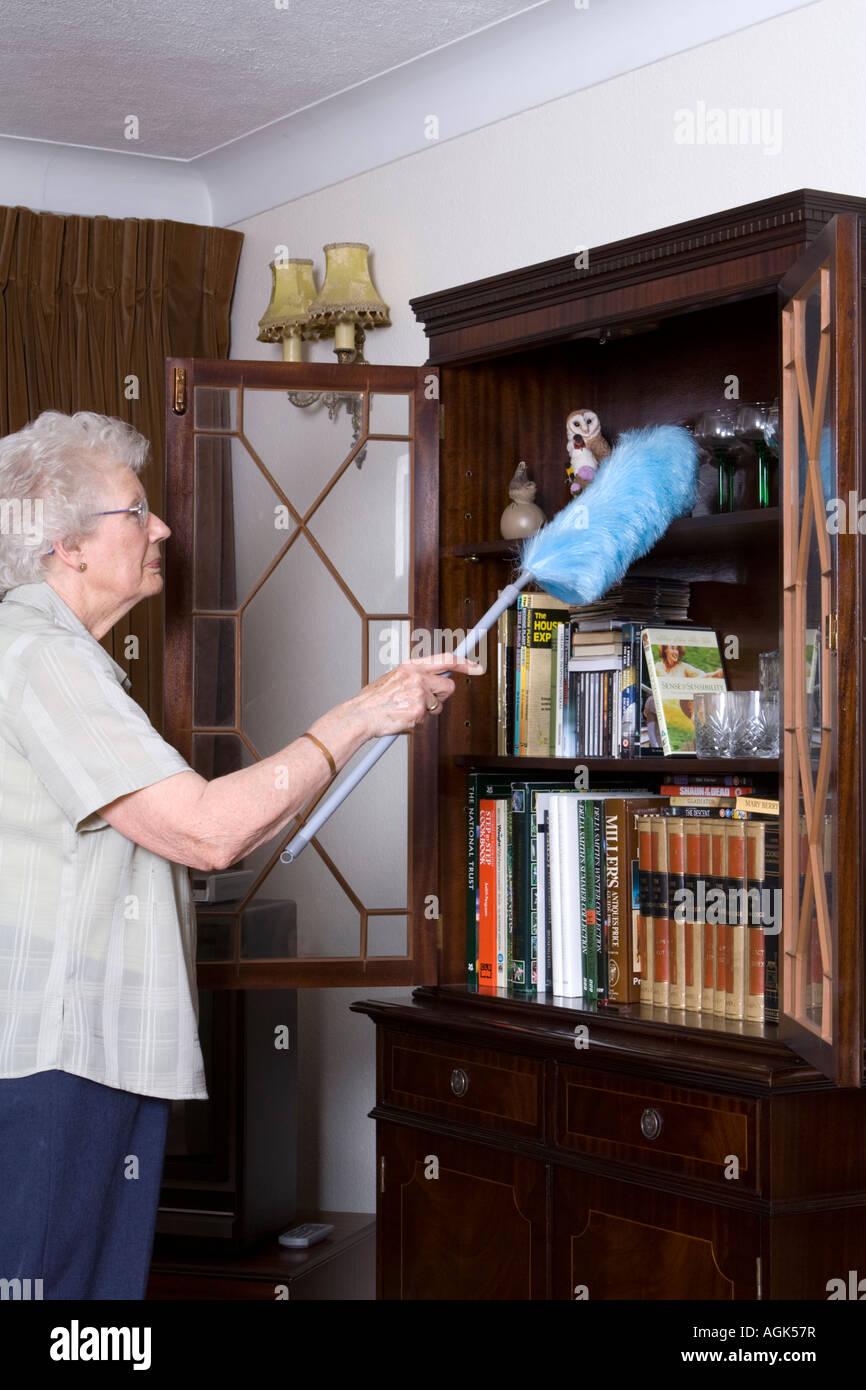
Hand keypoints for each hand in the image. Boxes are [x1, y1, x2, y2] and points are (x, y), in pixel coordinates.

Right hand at [349, 651, 483, 737]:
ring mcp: (419, 693)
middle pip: (449, 686)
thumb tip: (433, 681)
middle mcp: (417, 676)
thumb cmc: (374, 701)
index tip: (477, 667)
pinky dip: (419, 722)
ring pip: (439, 705)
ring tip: (407, 711)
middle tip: (427, 702)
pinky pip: (429, 719)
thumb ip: (414, 677)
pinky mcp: (419, 710)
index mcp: (410, 666)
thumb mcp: (393, 679)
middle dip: (442, 696)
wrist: (360, 715)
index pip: (445, 659)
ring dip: (428, 711)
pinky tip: (404, 718)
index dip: (465, 663)